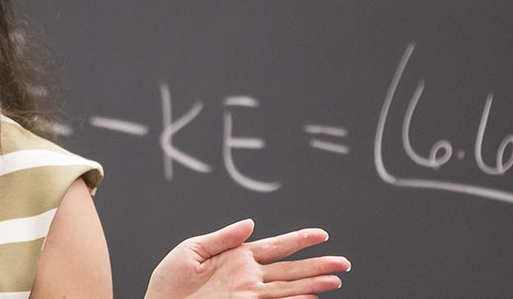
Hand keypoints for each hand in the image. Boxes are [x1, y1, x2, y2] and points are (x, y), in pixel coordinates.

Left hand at [143, 219, 349, 298]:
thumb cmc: (169, 281)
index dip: (299, 239)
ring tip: (335, 282)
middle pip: (291, 269)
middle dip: (318, 266)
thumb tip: (250, 222)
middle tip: (343, 264)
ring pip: (288, 289)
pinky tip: (309, 298)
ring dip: (313, 286)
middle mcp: (249, 277)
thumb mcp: (191, 250)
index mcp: (239, 256)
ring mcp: (248, 295)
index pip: (277, 246)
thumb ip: (223, 237)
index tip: (322, 234)